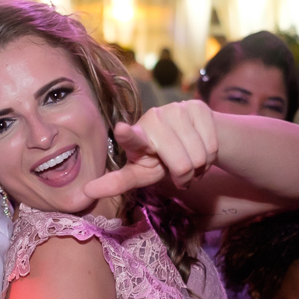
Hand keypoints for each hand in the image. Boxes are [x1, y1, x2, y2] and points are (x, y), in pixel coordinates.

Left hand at [84, 101, 218, 199]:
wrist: (194, 138)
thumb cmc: (161, 159)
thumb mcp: (142, 172)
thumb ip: (117, 181)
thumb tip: (86, 192)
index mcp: (136, 137)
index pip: (132, 138)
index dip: (128, 135)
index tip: (121, 130)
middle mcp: (154, 119)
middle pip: (180, 164)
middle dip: (185, 177)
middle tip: (180, 173)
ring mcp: (176, 109)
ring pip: (199, 157)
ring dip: (199, 168)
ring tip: (191, 161)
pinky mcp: (197, 107)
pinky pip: (212, 146)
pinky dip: (211, 157)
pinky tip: (202, 149)